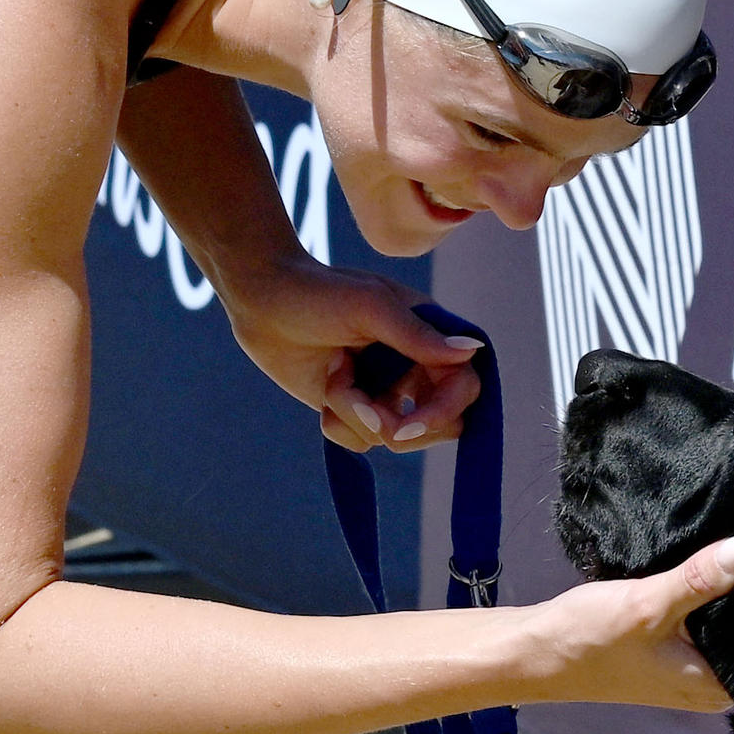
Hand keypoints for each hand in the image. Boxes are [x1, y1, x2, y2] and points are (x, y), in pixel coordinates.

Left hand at [232, 263, 481, 451]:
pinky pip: (361, 442)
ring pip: (392, 436)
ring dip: (354, 411)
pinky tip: (324, 391)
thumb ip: (418, 335)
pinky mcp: (353, 409)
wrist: (261, 301)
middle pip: (441, 425)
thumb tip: (472, 351)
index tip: (407, 425)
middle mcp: (414, 367)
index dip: (444, 412)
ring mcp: (384, 391)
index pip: (464, 386)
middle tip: (363, 409)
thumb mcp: (370, 307)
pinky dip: (338, 424)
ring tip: (333, 373)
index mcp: (429, 336)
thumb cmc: (317, 291)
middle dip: (401, 426)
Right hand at [517, 539, 733, 710]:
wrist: (537, 652)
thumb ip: (698, 580)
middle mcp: (711, 687)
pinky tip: (721, 572)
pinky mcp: (676, 655)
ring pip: (731, 632)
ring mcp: (693, 672)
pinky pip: (709, 627)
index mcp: (716, 688)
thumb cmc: (590, 639)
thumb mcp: (648, 604)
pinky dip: (713, 604)